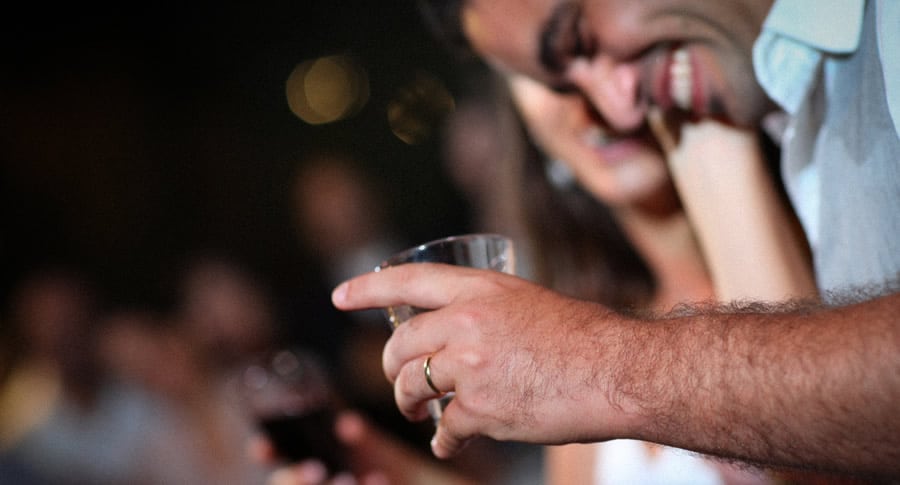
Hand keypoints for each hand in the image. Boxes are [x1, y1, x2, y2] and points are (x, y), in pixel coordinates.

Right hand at [250, 410, 473, 484]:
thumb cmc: (396, 470)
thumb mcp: (380, 452)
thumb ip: (363, 439)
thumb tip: (345, 425)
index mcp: (313, 464)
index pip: (276, 457)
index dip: (266, 450)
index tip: (265, 446)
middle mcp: (316, 481)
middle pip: (283, 482)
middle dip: (295, 479)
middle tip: (317, 471)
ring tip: (349, 481)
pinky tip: (378, 481)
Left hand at [332, 263, 639, 458]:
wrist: (617, 371)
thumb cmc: (585, 338)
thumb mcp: (530, 304)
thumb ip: (490, 315)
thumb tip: (464, 338)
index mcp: (481, 290)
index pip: (409, 281)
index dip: (369, 289)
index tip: (341, 296)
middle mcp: (466, 322)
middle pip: (400, 346)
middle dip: (392, 368)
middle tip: (399, 382)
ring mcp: (470, 365)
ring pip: (413, 387)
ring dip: (408, 404)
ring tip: (417, 412)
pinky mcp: (480, 407)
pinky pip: (445, 429)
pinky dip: (445, 441)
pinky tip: (451, 444)